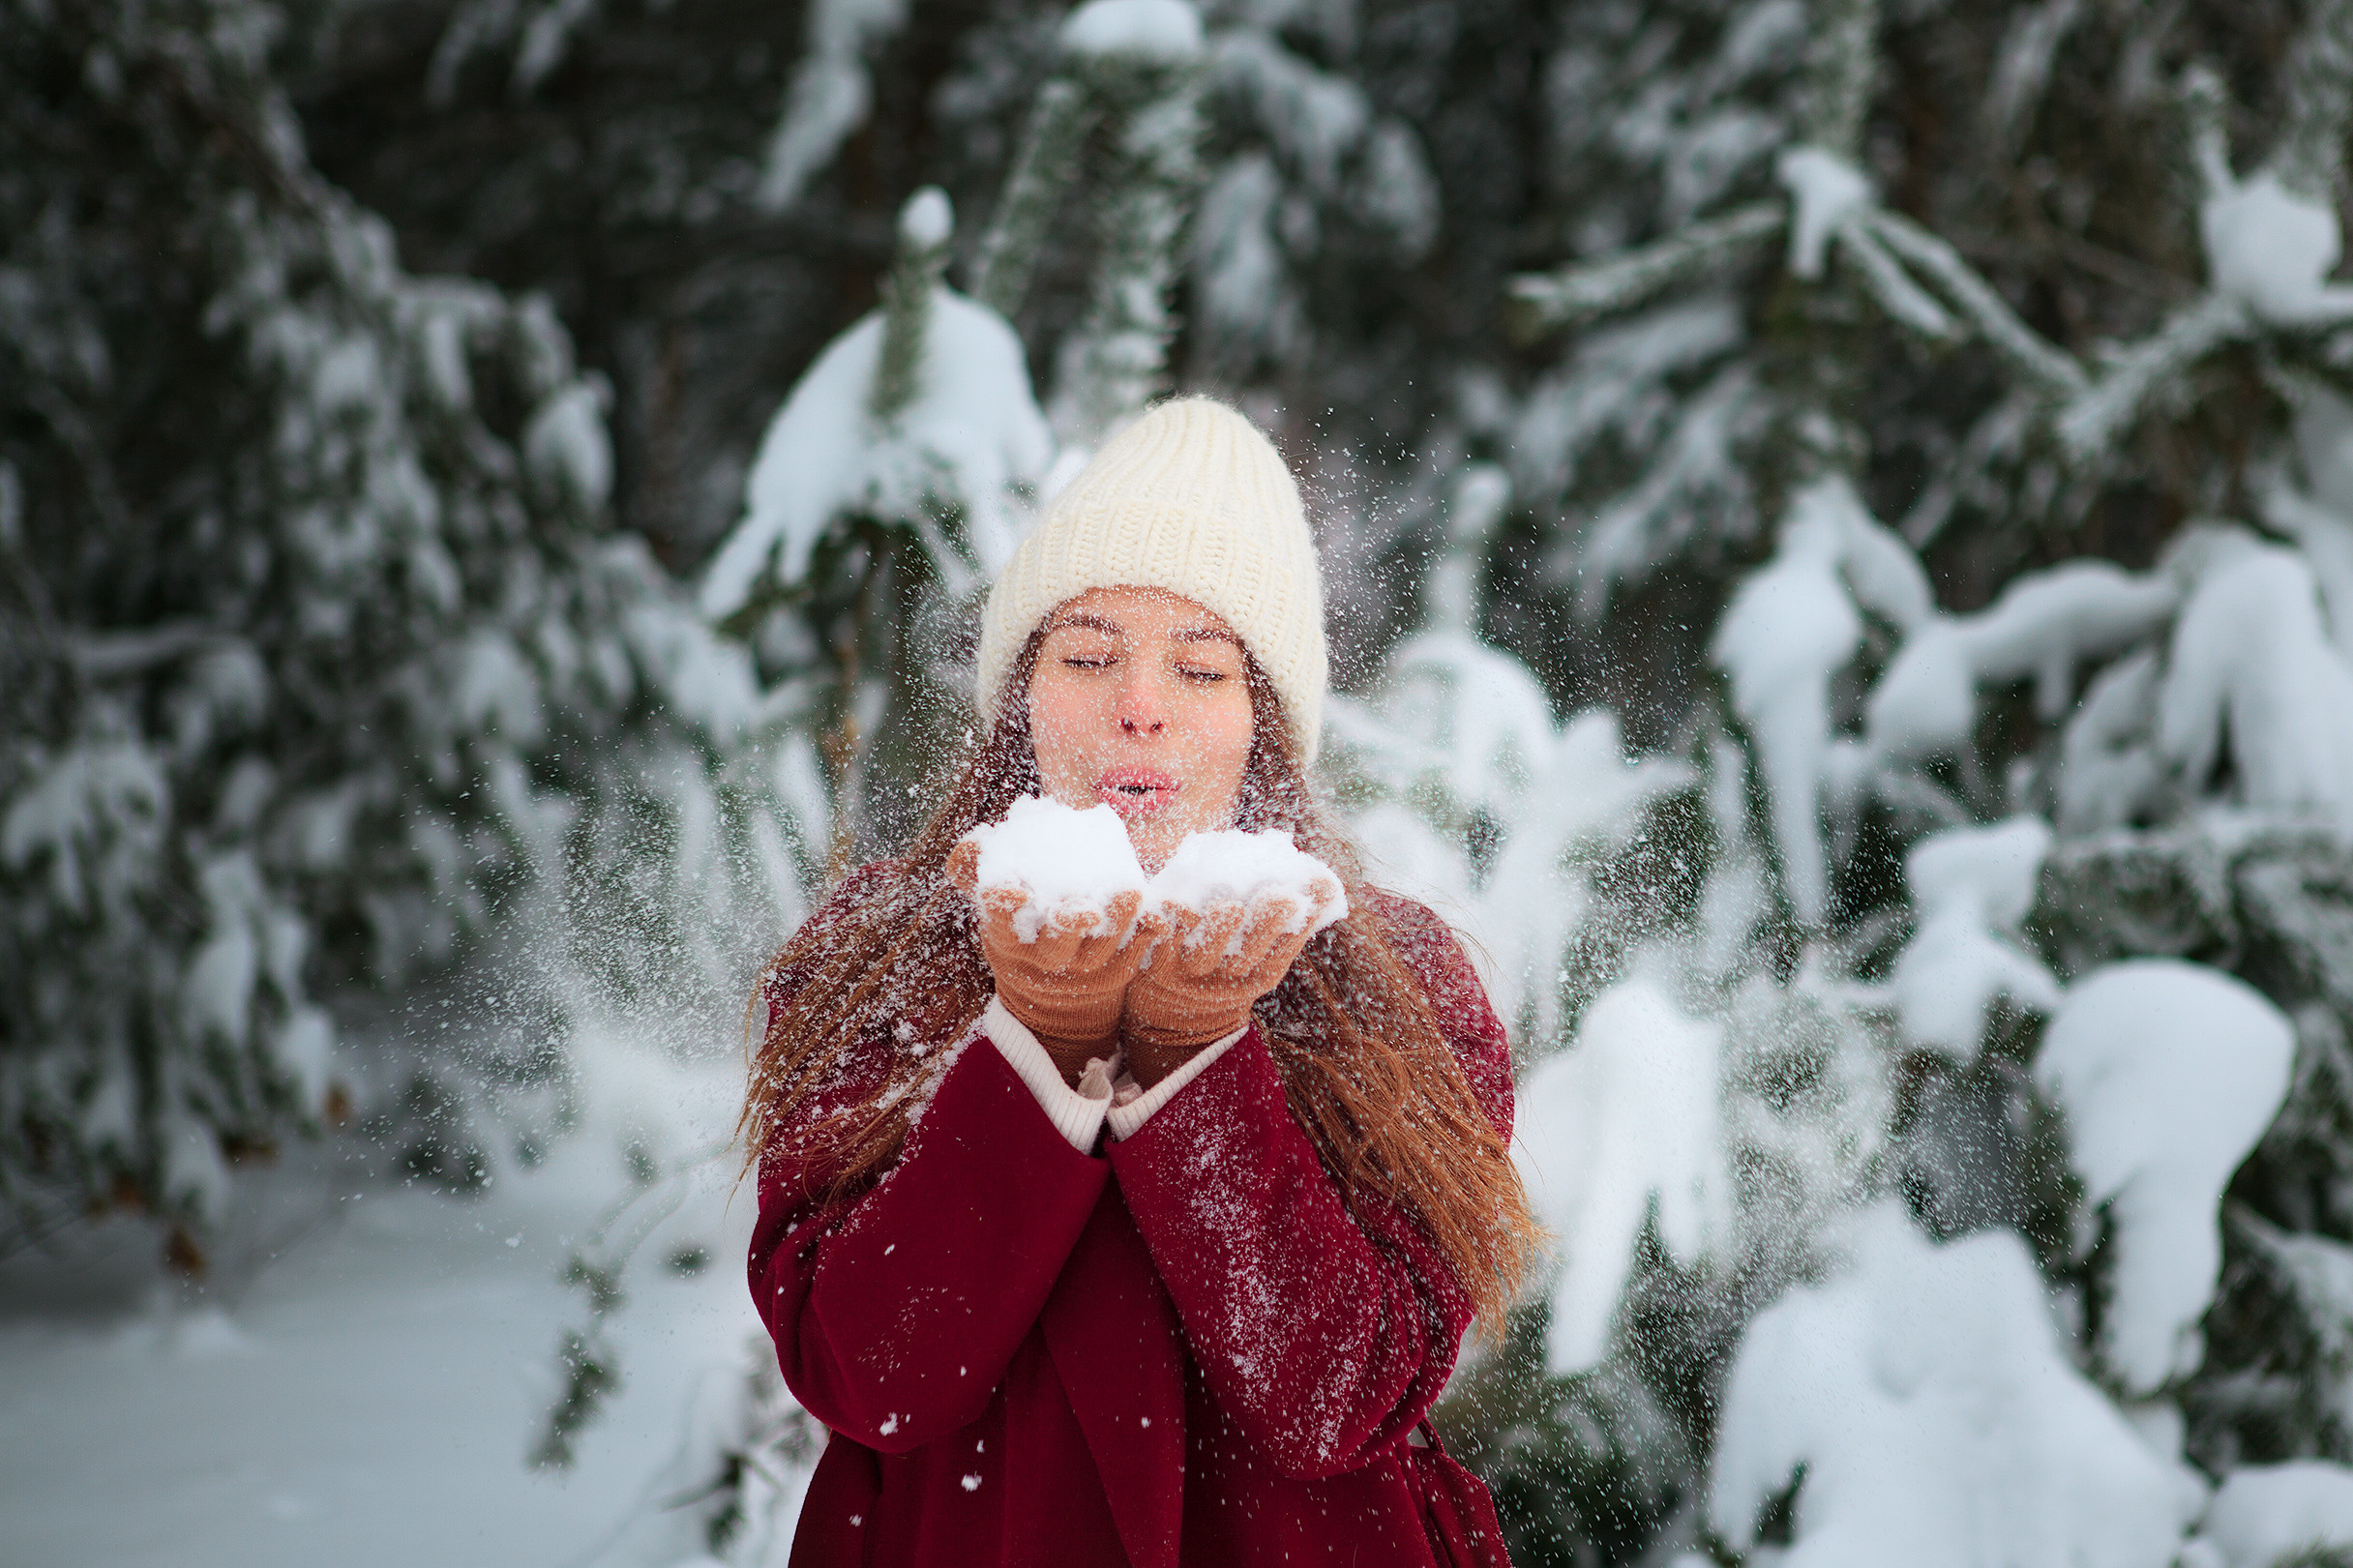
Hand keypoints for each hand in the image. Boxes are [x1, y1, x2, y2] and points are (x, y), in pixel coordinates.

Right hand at [948, 840, 1160, 1083]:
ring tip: (1130, 894)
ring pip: (1102, 949)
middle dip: (1069, 928)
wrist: (1054, 988)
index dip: (1004, 908)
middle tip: (1084, 909)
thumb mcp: (995, 903)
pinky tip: (1157, 916)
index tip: (1014, 890)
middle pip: (1057, 947)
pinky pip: (1134, 954)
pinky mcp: (1115, 971)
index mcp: (1010, 940)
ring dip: (1117, 923)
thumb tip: (977, 839)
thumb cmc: (1020, 927)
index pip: (1002, 924)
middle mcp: (1046, 958)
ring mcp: (1083, 968)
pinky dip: (1145, 937)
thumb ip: (978, 869)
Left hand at [1120, 884, 1338, 1087]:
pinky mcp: (1153, 965)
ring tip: (1230, 907)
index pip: (1283, 948)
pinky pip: (1156, 948)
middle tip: (1283, 897)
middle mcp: (1225, 976)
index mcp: (1257, 971)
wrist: (1170, 1006)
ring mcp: (1188, 972)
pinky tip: (1169, 903)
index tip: (1319, 888)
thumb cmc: (1225, 960)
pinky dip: (1161, 927)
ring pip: (1205, 955)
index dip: (1301, 923)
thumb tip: (1327, 883)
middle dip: (1266, 926)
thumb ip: (1284, 921)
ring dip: (1219, 930)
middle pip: (1248, 956)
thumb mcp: (1260, 951)